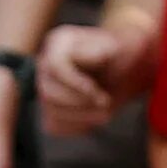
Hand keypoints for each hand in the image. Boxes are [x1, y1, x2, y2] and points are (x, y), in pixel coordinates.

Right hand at [37, 18, 154, 136]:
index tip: (102, 96)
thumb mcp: (118, 49)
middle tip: (106, 104)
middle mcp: (45, 63)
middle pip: (49, 92)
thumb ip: (107, 51)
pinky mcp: (49, 110)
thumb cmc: (121, 56)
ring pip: (51, 112)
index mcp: (60, 42)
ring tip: (106, 112)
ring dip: (83, 117)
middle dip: (80, 104)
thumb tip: (101, 57)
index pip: (56, 67)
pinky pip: (55, 126)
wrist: (122, 70)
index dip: (78, 86)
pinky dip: (77, 126)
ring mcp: (44, 88)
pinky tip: (94, 116)